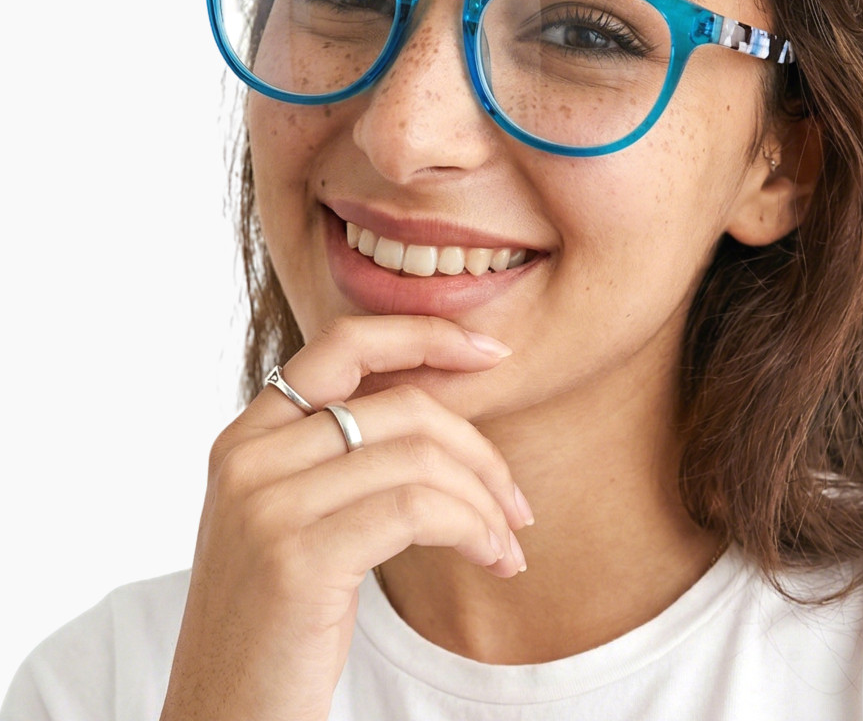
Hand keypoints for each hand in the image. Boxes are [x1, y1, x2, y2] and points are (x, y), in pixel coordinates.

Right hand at [160, 315, 530, 720]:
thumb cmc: (279, 626)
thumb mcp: (296, 520)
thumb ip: (343, 456)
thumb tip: (444, 407)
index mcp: (247, 435)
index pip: (344, 342)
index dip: (425, 335)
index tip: (491, 353)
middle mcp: (248, 456)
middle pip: (402, 406)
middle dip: (479, 450)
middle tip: (516, 503)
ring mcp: (266, 503)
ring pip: (420, 456)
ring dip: (485, 500)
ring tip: (507, 543)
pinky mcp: (296, 556)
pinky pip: (418, 507)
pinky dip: (473, 527)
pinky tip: (492, 558)